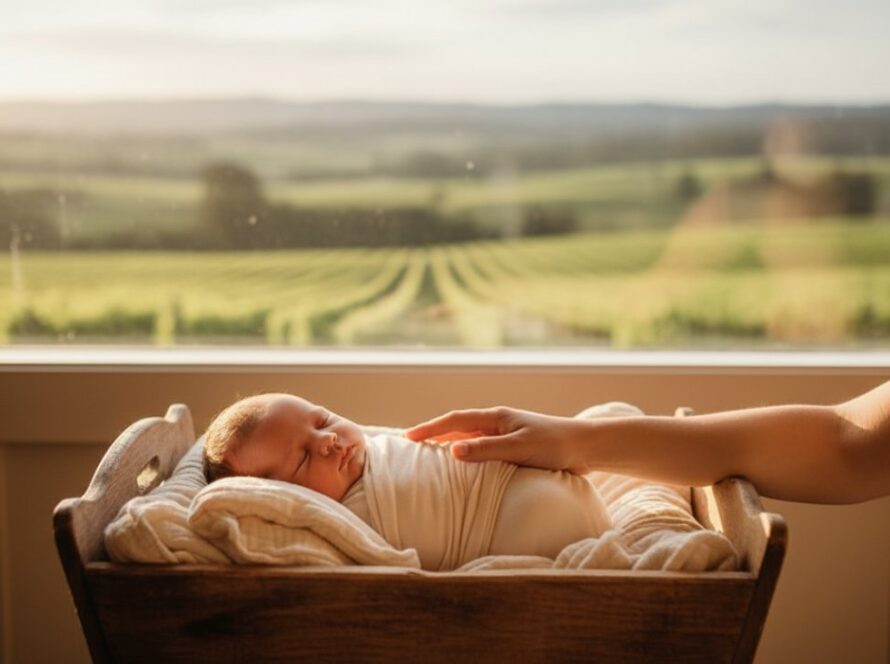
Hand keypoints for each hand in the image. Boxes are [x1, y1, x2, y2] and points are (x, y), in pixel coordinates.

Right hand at [405, 406, 588, 472]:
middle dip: (434, 435)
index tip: (408, 437)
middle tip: (410, 447)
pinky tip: (462, 470)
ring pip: (469, 439)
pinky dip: (467, 457)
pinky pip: (482, 451)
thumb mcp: (518, 448)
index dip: (430, 428)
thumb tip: (452, 451)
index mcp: (496, 417)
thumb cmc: (555, 445)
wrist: (586, 448)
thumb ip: (486, 450)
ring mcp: (505, 435)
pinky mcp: (514, 448)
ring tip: (429, 458)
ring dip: (449, 446)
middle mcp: (497, 423)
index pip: (454, 421)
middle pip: (458, 428)